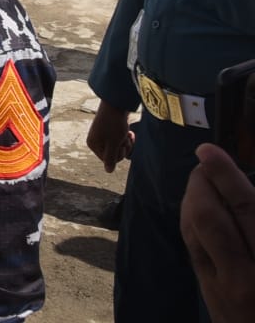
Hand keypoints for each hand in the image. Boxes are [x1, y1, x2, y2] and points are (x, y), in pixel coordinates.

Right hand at [87, 100, 133, 172]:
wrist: (116, 104)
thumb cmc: (114, 124)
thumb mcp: (113, 143)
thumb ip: (110, 158)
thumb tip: (108, 171)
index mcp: (93, 144)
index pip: (108, 160)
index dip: (118, 155)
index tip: (120, 145)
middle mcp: (96, 140)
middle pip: (114, 154)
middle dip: (123, 148)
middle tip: (124, 138)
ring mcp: (103, 135)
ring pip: (118, 147)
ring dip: (126, 143)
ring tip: (127, 134)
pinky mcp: (110, 129)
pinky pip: (119, 140)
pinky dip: (126, 137)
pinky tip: (129, 132)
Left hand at [182, 143, 254, 322]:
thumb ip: (252, 216)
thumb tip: (240, 189)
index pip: (244, 209)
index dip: (225, 175)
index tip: (209, 150)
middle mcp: (244, 275)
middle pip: (209, 216)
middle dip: (202, 181)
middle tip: (206, 160)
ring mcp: (220, 284)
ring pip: (193, 228)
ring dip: (193, 196)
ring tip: (204, 177)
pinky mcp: (207, 289)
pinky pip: (192, 244)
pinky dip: (191, 217)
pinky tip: (198, 204)